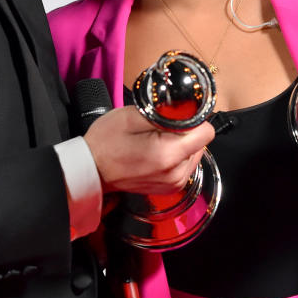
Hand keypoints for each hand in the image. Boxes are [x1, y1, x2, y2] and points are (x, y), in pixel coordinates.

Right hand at [83, 106, 214, 194]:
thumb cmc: (106, 140)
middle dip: (185, 131)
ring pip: (194, 153)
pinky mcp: (171, 187)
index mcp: (169, 154)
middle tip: (159, 128)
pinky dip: (175, 155)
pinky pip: (185, 164)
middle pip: (200, 142)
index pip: (206, 132)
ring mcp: (175, 183)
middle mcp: (177, 173)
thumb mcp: (132, 115)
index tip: (176, 115)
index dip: (193, 118)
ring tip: (155, 140)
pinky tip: (155, 151)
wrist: (91, 170)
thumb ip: (164, 113)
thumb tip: (189, 110)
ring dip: (180, 144)